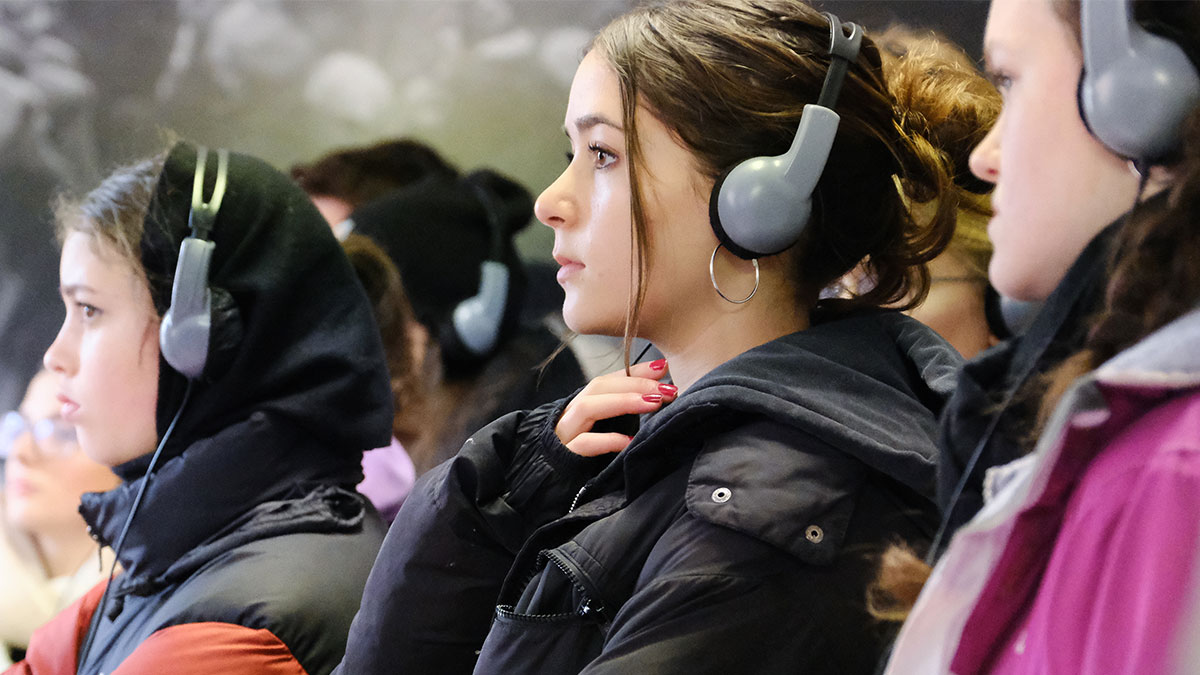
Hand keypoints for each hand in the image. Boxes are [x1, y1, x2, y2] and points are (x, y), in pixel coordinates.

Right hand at [556, 359, 677, 456]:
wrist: (548, 489)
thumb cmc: (582, 462)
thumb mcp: (601, 435)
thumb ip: (620, 420)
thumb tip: (656, 404)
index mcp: (581, 407)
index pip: (608, 380)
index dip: (634, 371)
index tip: (662, 366)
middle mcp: (571, 415)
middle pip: (599, 386)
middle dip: (635, 383)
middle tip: (667, 388)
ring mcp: (564, 434)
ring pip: (588, 408)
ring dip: (623, 402)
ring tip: (654, 402)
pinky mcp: (564, 456)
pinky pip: (583, 443)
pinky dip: (608, 440)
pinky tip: (630, 442)